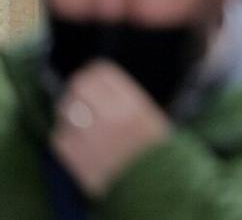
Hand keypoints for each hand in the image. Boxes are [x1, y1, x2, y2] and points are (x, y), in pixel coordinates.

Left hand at [51, 60, 169, 196]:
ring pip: (65, 111)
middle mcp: (109, 116)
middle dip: (77, 91)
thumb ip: (128, 101)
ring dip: (69, 113)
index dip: (93, 73)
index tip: (90, 77)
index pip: (101, 73)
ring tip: (78, 121)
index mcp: (133, 104)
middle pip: (78, 87)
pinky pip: (59, 137)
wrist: (152, 191)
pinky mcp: (75, 157)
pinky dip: (65, 137)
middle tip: (79, 97)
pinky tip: (77, 141)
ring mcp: (89, 136)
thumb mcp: (153, 118)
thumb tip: (103, 88)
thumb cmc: (157, 155)